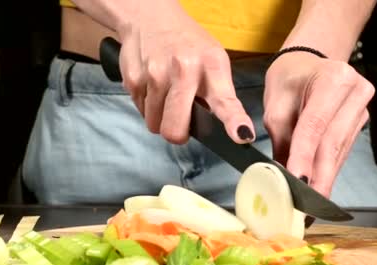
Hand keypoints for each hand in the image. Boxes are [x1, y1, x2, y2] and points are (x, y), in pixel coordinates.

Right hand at [116, 2, 254, 143]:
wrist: (149, 16)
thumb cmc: (187, 44)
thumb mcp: (212, 59)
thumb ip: (217, 92)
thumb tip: (217, 129)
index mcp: (212, 66)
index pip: (225, 101)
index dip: (234, 122)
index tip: (243, 136)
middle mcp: (184, 71)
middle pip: (175, 129)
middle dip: (177, 133)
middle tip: (180, 123)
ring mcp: (155, 75)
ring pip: (154, 124)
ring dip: (159, 117)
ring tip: (164, 94)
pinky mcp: (133, 79)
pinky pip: (140, 111)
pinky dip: (146, 105)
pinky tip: (152, 86)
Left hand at [263, 52, 373, 197]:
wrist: (307, 64)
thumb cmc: (289, 79)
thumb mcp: (275, 105)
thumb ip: (280, 139)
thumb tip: (281, 176)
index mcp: (333, 78)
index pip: (315, 125)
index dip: (305, 156)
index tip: (297, 181)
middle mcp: (355, 91)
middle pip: (332, 143)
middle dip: (318, 177)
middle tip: (306, 205)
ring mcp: (361, 109)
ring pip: (338, 152)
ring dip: (323, 179)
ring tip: (309, 203)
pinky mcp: (359, 123)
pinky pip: (341, 152)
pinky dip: (327, 171)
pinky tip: (318, 187)